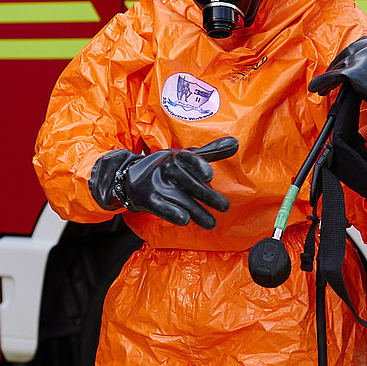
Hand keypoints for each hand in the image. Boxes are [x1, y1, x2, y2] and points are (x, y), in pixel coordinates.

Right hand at [90, 137, 237, 228]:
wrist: (131, 177)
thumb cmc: (167, 167)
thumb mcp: (186, 156)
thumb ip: (211, 152)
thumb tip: (236, 142)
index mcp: (176, 156)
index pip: (188, 159)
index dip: (198, 166)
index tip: (209, 176)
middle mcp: (166, 169)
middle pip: (188, 183)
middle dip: (207, 196)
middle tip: (224, 206)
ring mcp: (156, 185)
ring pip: (180, 199)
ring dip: (197, 212)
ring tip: (211, 223)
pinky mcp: (148, 200)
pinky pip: (161, 208)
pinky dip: (172, 213)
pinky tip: (185, 220)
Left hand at [308, 37, 366, 171]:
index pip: (358, 48)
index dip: (349, 60)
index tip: (344, 69)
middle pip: (346, 55)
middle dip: (338, 67)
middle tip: (331, 80)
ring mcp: (360, 58)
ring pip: (338, 66)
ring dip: (329, 78)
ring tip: (323, 89)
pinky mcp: (352, 73)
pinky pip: (330, 77)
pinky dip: (321, 83)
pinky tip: (316, 89)